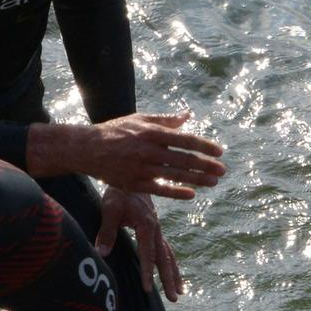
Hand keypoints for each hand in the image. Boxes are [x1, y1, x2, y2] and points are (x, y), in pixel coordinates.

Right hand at [30, 113, 225, 199]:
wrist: (88, 149)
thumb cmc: (116, 131)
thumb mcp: (140, 119)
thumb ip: (165, 120)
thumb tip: (188, 116)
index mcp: (151, 132)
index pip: (185, 139)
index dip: (204, 146)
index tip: (220, 152)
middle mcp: (148, 150)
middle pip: (184, 159)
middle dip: (206, 166)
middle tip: (222, 170)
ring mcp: (141, 168)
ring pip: (175, 175)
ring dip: (197, 179)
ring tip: (213, 182)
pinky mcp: (134, 183)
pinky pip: (160, 189)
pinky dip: (177, 192)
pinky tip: (192, 194)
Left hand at [96, 186, 182, 300]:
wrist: (131, 176)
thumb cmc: (118, 192)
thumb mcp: (110, 209)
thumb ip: (107, 231)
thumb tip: (101, 253)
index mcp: (147, 224)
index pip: (147, 253)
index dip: (148, 272)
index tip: (148, 289)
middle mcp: (156, 229)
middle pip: (164, 258)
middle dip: (169, 279)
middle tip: (174, 298)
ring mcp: (158, 230)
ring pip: (168, 256)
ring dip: (174, 275)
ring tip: (179, 293)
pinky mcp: (155, 230)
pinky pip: (166, 250)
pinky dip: (171, 264)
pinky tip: (173, 275)